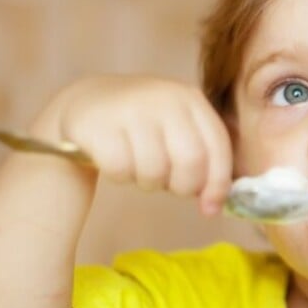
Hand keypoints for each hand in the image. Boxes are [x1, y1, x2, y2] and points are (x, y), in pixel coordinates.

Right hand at [35, 75, 231, 213]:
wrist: (88, 103)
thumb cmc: (143, 127)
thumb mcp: (178, 130)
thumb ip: (203, 159)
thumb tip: (213, 207)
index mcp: (191, 99)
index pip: (217, 146)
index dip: (218, 183)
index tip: (210, 209)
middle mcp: (165, 99)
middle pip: (191, 162)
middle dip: (182, 186)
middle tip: (167, 185)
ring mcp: (132, 109)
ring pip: (155, 171)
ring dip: (148, 182)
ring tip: (139, 167)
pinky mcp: (100, 125)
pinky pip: (121, 170)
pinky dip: (120, 176)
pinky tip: (115, 161)